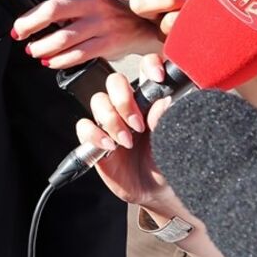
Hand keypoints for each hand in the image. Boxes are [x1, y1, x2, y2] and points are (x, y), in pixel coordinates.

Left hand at [0, 0, 161, 66]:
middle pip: (52, 9)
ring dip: (42, 47)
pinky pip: (78, 54)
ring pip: (64, 37)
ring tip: (33, 51)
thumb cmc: (103, 11)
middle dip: (29, 23)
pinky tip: (50, 62)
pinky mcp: (107, 43)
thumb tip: (26, 8)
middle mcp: (87, 2)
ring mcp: (98, 23)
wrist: (142, 23)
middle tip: (17, 33)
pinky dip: (60, 60)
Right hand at [73, 59, 176, 205]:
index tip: (158, 78)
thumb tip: (163, 101)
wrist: (154, 190)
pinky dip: (94, 134)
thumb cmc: (166, 163)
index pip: (145, 69)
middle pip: (114, 81)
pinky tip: (110, 147)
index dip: (149, 66)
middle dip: (123, 99)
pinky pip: (84, 126)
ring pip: (98, 101)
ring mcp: (109, 121)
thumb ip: (166, 120)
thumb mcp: (172, 141)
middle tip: (137, 123)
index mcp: (149, 100)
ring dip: (111, 120)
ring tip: (126, 141)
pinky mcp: (94, 138)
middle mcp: (127, 106)